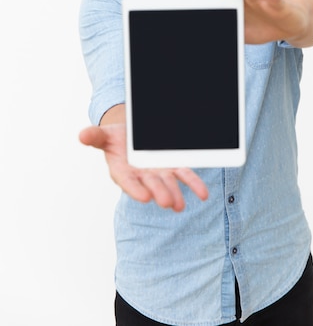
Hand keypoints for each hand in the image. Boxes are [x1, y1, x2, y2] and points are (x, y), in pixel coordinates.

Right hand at [79, 123, 208, 211]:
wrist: (131, 137)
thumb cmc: (116, 139)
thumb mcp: (104, 135)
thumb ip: (95, 137)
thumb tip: (81, 135)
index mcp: (122, 170)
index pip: (128, 181)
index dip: (135, 189)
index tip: (144, 197)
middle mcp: (141, 175)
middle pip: (151, 185)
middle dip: (159, 193)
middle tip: (167, 202)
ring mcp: (159, 173)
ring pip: (169, 183)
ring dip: (176, 193)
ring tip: (180, 205)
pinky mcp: (173, 167)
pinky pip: (185, 176)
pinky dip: (194, 185)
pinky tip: (203, 194)